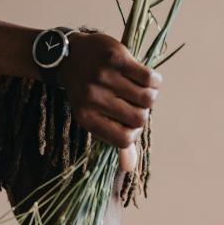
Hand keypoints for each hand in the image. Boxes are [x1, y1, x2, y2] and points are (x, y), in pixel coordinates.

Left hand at [57, 31, 162, 171]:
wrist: (68, 56)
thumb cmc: (87, 92)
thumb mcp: (94, 117)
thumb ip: (115, 140)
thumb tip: (129, 168)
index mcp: (86, 118)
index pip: (124, 139)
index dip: (134, 132)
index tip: (131, 122)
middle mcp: (93, 98)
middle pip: (139, 119)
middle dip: (144, 113)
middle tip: (138, 105)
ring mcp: (103, 76)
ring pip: (147, 98)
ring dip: (151, 97)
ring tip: (144, 91)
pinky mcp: (115, 57)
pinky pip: (148, 77)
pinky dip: (155, 81)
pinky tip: (149, 79)